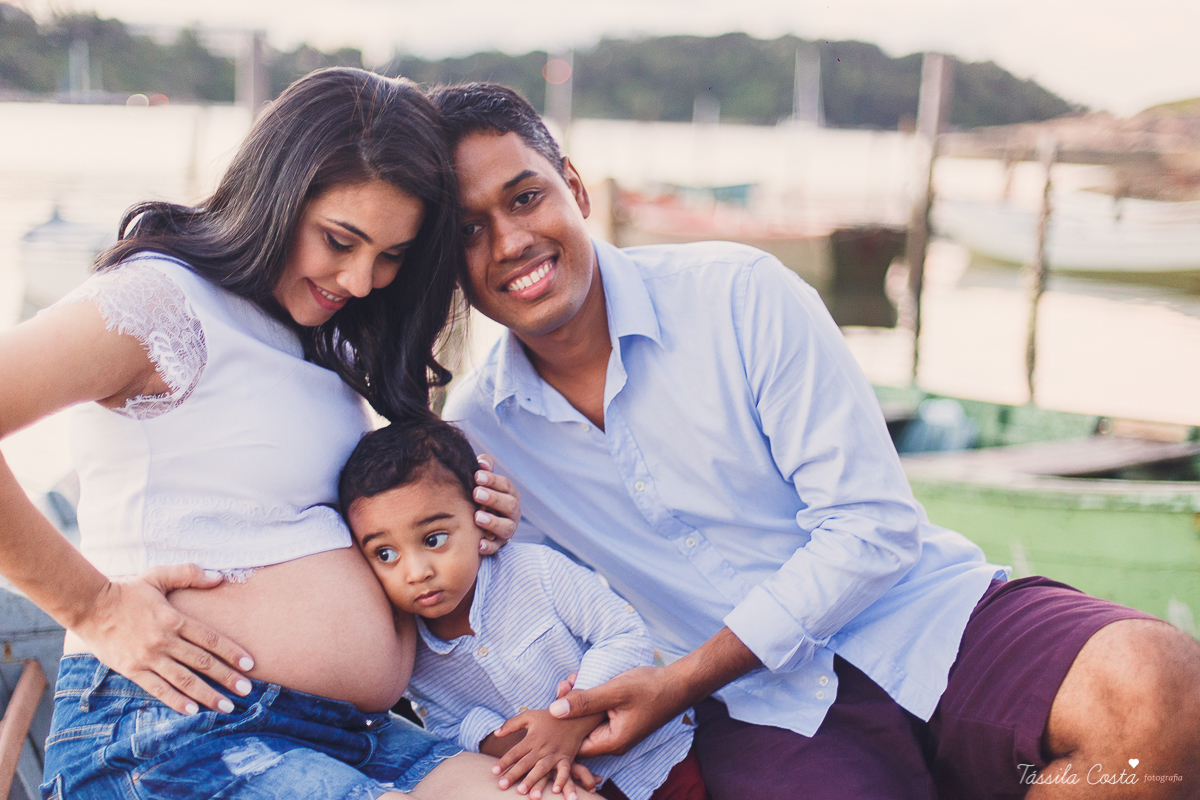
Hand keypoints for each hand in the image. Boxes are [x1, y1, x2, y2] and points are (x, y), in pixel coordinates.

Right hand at [72, 564, 254, 715]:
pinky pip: (158, 689)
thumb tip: (219, 577)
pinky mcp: (132, 670)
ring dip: (207, 695)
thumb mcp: (159, 576)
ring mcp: (148, 658)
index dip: (232, 652)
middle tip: (246, 690)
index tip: (250, 664)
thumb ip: (189, 574)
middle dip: (227, 678)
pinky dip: (176, 701)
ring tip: (226, 707)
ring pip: (183, 680)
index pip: (211, 639)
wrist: (90, 607)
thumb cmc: (128, 591)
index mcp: (174, 619)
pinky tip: (192, 711)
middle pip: (202, 663)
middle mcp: (164, 641)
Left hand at [473, 454, 519, 554]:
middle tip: (476, 493)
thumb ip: (484, 471)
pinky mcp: (498, 545)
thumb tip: (482, 462)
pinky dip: (488, 546)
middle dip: (493, 499)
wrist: (479, 523)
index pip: (505, 486)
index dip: (492, 480)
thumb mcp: (483, 483)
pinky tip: (478, 544)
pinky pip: (496, 547)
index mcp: (510, 495)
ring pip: (506, 528)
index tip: (476, 476)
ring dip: (492, 522)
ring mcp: (507, 530)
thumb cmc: (480, 497)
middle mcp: (512, 513)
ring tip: (477, 517)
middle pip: (510, 505)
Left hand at [490, 708, 604, 798]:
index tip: (493, 772)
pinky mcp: (567, 758)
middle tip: (502, 786)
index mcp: (532, 738)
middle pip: (526, 763)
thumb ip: (511, 724)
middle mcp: (542, 747)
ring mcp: (555, 754)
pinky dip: (561, 780)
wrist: (575, 715)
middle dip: (514, 775)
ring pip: (542, 769)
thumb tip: (495, 733)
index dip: (504, 761)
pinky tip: (554, 790)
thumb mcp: (529, 716)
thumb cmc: (548, 717)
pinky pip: (564, 770)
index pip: (515, 752)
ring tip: (523, 792)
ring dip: (533, 780)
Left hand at [550, 628, 760, 757]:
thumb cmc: (650, 688)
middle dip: (567, 709)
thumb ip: (585, 701)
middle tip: (563, 684)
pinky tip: (582, 680)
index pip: (574, 746)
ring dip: (577, 701)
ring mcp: (616, 731)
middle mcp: (613, 742)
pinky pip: (596, 714)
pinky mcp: (618, 720)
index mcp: (612, 742)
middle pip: (579, 732)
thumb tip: (554, 710)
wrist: (678, 683)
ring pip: (586, 721)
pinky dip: (588, 698)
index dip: (561, 727)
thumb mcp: (614, 691)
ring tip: (571, 679)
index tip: (554, 702)